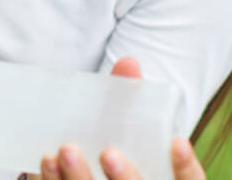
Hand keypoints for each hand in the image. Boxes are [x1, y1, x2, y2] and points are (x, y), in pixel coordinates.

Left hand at [30, 58, 205, 179]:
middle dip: (124, 178)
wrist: (85, 169)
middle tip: (108, 153)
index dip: (187, 167)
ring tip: (62, 152)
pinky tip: (44, 164)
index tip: (178, 141)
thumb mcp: (123, 128)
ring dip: (78, 178)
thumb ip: (127, 100)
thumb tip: (128, 63)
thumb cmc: (110, 148)